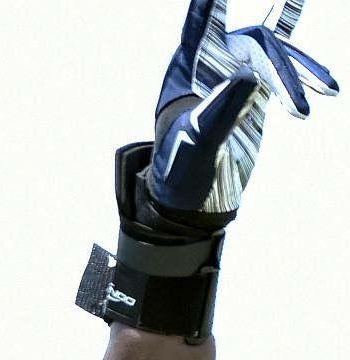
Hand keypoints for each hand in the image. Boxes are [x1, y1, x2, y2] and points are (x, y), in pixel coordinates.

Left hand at [143, 0, 337, 232]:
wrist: (190, 191)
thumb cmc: (181, 168)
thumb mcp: (198, 144)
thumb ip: (220, 112)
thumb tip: (250, 76)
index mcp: (188, 69)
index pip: (201, 23)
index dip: (210, 5)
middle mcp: (213, 61)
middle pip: (257, 46)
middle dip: (284, 73)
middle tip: (299, 111)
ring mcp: (236, 69)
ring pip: (277, 55)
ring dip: (302, 74)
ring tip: (330, 94)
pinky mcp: (256, 82)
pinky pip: (280, 51)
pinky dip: (296, 34)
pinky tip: (301, 6)